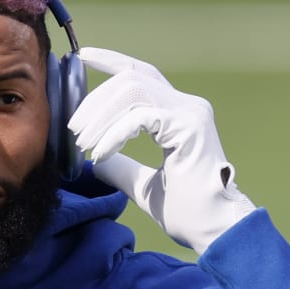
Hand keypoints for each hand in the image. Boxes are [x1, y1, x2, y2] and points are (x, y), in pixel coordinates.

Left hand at [68, 47, 255, 252]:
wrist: (216, 231)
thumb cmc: (188, 213)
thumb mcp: (144, 185)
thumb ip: (122, 168)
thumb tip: (97, 160)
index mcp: (180, 113)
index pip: (141, 75)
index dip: (111, 61)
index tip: (82, 57)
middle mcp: (188, 106)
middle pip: (131, 79)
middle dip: (96, 98)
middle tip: (73, 126)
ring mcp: (191, 114)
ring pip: (133, 90)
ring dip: (101, 115)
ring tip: (83, 142)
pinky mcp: (189, 127)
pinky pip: (140, 117)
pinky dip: (115, 134)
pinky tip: (101, 153)